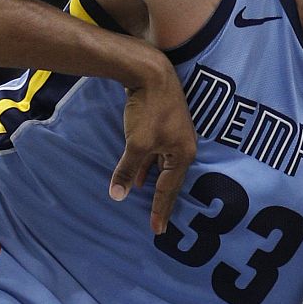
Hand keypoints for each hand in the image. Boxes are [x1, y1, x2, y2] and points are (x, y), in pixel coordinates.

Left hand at [109, 60, 195, 232]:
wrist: (152, 73)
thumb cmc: (149, 110)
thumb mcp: (136, 144)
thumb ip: (128, 170)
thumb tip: (118, 195)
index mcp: (182, 155)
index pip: (169, 190)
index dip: (160, 210)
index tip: (157, 230)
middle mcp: (185, 148)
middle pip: (172, 181)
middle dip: (164, 202)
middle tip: (159, 224)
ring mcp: (177, 137)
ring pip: (165, 168)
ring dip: (157, 184)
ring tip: (150, 204)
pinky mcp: (167, 127)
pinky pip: (160, 156)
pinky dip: (151, 167)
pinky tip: (142, 176)